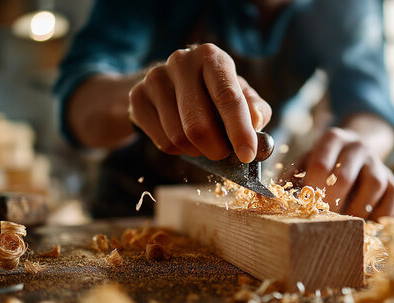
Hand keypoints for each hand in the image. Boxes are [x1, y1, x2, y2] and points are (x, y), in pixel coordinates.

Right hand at [128, 43, 271, 162]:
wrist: (169, 85)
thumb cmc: (213, 93)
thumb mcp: (240, 94)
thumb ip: (255, 109)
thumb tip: (256, 122)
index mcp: (212, 57)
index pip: (228, 97)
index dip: (239, 130)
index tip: (247, 155)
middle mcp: (181, 62)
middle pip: (198, 125)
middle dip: (215, 149)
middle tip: (222, 154)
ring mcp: (155, 78)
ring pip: (178, 137)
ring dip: (196, 151)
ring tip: (202, 143)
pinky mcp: (137, 97)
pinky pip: (162, 142)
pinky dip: (178, 151)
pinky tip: (182, 138)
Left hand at [299, 128, 393, 218]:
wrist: (356, 150)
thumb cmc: (323, 162)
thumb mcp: (305, 162)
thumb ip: (291, 178)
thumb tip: (273, 200)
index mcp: (333, 139)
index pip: (320, 164)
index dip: (311, 189)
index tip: (304, 208)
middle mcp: (358, 146)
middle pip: (346, 176)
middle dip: (331, 203)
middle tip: (321, 222)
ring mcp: (379, 163)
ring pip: (374, 185)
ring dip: (357, 210)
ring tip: (343, 227)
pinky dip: (381, 214)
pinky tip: (365, 226)